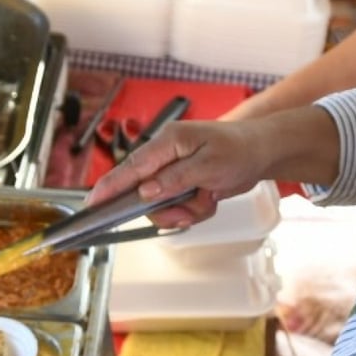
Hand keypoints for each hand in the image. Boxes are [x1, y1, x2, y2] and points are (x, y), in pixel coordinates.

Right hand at [87, 119, 272, 228]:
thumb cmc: (238, 149)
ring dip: (184, 211)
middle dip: (167, 209)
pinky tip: (209, 199)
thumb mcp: (209, 165)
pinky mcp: (182, 185)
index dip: (110, 187)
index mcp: (167, 143)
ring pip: (162, 206)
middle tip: (187, 212)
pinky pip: (178, 208)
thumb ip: (175, 178)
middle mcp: (165, 157)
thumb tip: (145, 192)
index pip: (131, 168)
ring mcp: (173, 172)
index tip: (93, 204)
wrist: (261, 152)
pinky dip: (194, 210)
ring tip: (206, 200)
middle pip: (144, 194)